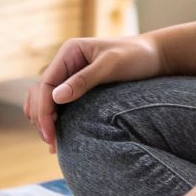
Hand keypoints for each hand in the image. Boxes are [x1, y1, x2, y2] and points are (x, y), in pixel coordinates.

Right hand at [24, 33, 167, 152]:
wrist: (155, 55)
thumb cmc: (136, 56)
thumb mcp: (111, 66)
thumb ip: (84, 80)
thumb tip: (56, 97)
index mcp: (69, 52)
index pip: (46, 84)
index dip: (44, 110)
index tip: (50, 134)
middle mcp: (66, 61)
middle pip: (41, 93)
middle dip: (41, 118)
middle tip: (52, 144)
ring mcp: (71, 73)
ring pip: (46, 99)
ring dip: (44, 118)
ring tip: (53, 142)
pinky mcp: (79, 85)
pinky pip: (59, 102)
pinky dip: (54, 117)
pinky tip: (60, 134)